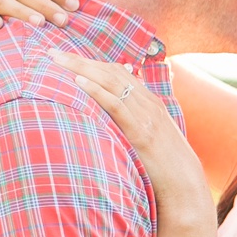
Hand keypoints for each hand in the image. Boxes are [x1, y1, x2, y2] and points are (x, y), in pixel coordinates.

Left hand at [50, 52, 213, 228]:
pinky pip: (117, 105)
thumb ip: (135, 122)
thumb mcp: (151, 137)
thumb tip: (112, 120)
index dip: (91, 62)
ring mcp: (146, 116)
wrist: (184, 184)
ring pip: (111, 83)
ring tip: (57, 61)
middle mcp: (148, 103)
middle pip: (110, 72)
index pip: (117, 72)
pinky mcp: (141, 132)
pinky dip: (97, 91)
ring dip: (82, 69)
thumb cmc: (165, 165)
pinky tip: (78, 82)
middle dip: (79, 60)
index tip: (65, 56)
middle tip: (52, 52)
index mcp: (150, 102)